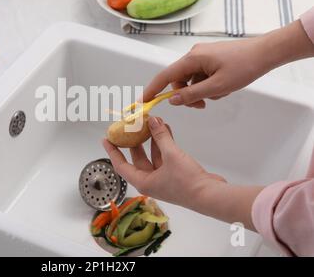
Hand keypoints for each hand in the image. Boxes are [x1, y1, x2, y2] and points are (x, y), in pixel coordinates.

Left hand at [102, 116, 262, 229]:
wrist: (210, 195)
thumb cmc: (187, 182)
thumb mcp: (171, 155)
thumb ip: (160, 136)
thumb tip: (152, 120)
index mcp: (143, 182)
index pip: (121, 165)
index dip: (112, 151)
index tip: (105, 139)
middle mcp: (151, 181)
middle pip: (137, 159)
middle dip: (134, 142)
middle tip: (129, 127)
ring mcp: (164, 178)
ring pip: (153, 155)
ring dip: (152, 140)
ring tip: (150, 123)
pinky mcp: (176, 174)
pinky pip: (166, 156)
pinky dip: (164, 143)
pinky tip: (166, 130)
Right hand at [142, 20, 313, 107]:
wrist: (266, 53)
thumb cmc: (244, 67)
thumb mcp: (217, 87)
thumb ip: (192, 94)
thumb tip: (172, 100)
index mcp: (192, 59)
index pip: (165, 76)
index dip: (152, 89)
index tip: (143, 101)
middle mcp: (193, 55)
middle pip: (179, 80)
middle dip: (187, 95)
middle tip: (201, 106)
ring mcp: (202, 56)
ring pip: (191, 80)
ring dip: (200, 91)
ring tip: (219, 93)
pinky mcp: (211, 59)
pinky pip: (201, 76)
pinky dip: (208, 85)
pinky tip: (223, 87)